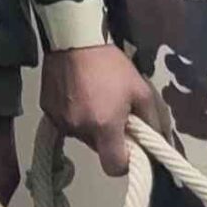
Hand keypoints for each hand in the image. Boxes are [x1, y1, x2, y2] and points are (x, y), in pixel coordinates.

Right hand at [40, 43, 167, 176]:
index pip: (114, 167)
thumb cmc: (111, 65)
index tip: (129, 146)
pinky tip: (77, 95)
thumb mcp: (142, 90)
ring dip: (90, 126)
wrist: (73, 39)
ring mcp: (60, 121)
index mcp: (105, 127)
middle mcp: (80, 129)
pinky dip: (74, 116)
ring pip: (82, 136)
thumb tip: (159, 141)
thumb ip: (154, 121)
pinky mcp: (47, 111)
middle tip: (114, 114)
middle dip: (108, 138)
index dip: (125, 161)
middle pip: (98, 150)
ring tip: (94, 100)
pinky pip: (66, 124)